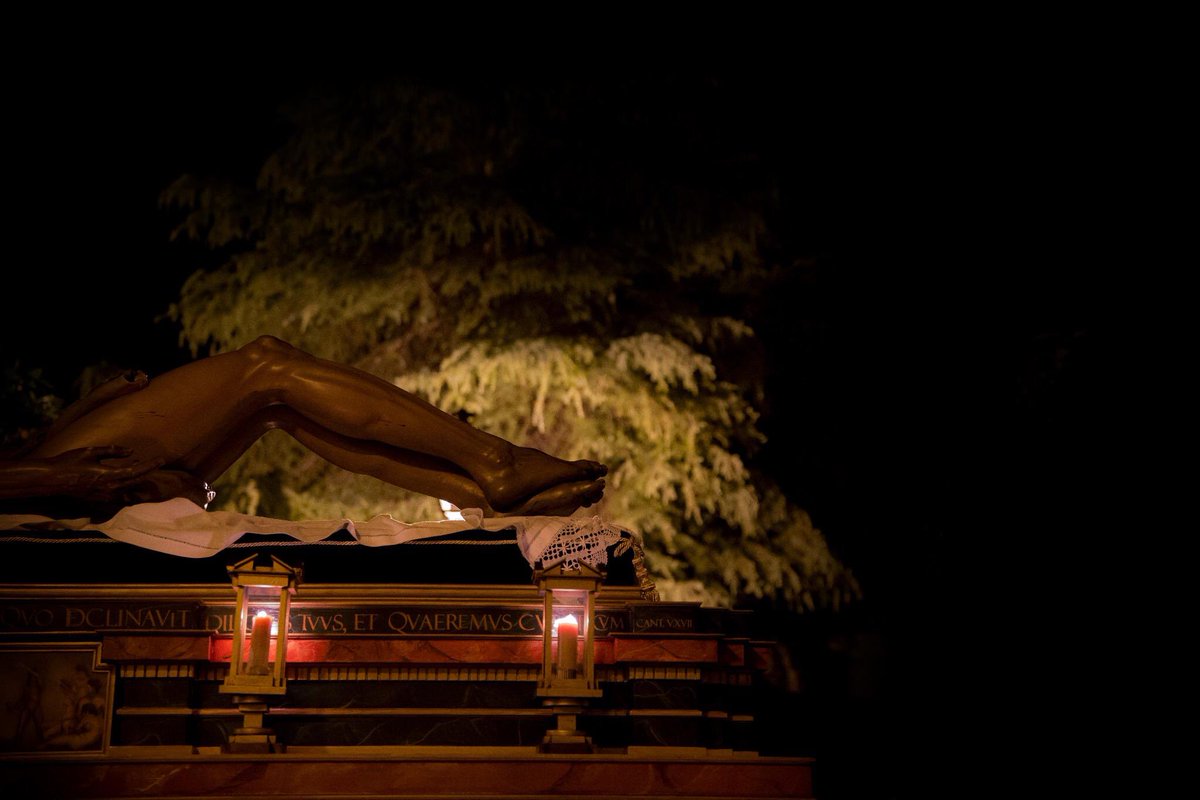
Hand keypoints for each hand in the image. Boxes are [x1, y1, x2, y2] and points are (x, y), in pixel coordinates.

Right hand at [40, 447, 165, 500]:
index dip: (150, 465)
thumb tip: (131, 452)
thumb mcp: (91, 451)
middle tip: (157, 463)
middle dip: (148, 473)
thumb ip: (112, 451)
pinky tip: (129, 481)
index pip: (136, 471)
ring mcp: (104, 496)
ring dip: (139, 481)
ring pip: (129, 491)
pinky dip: (128, 489)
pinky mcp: (99, 500)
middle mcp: (109, 489)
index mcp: (109, 476)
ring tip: (144, 470)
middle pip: (136, 482)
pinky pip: (120, 496)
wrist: (51, 479)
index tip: (161, 459)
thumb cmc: (70, 462)